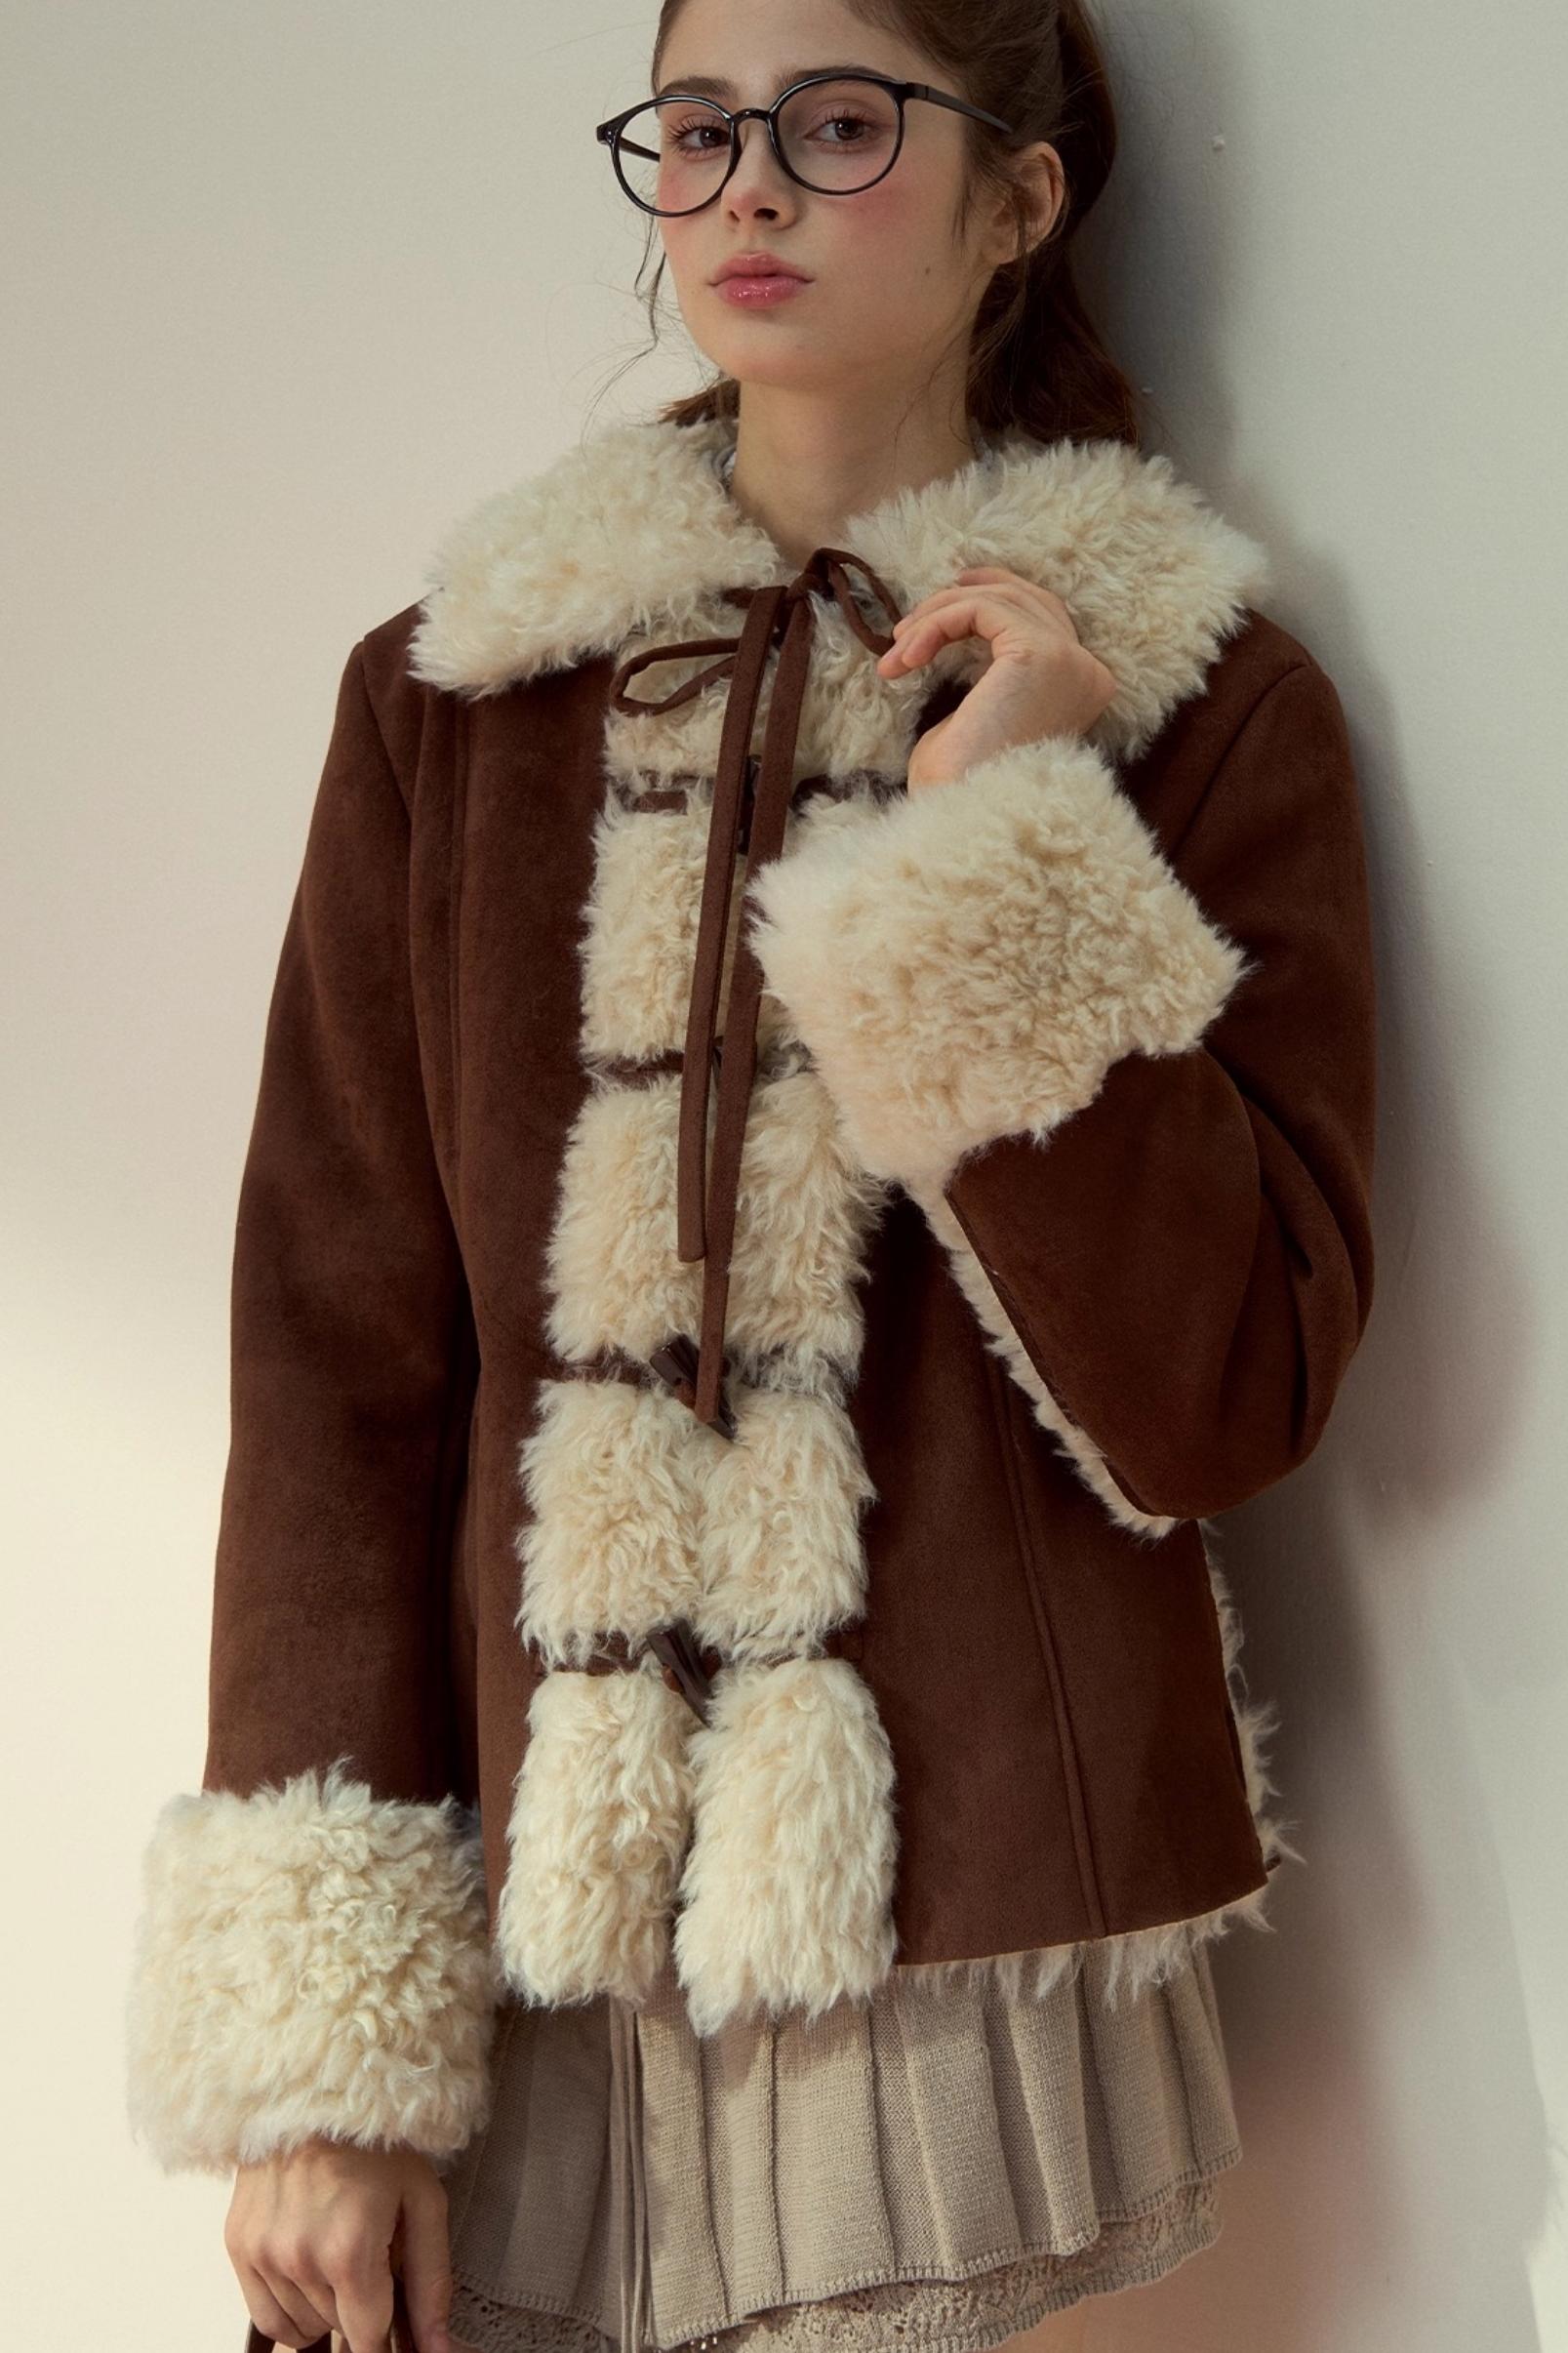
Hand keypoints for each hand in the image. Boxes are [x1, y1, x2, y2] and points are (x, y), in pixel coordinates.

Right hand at [225, 2135, 455, 2352]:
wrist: (317, 2088)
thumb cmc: (377, 2143)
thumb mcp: (423, 2203)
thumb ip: (431, 2284)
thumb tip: (440, 2350)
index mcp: (349, 2250)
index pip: (368, 2339)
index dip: (388, 2332)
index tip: (391, 2307)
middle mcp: (298, 2258)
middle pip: (337, 2329)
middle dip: (361, 2304)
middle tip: (371, 2253)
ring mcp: (262, 2254)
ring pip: (302, 2327)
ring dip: (325, 2306)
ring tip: (340, 2252)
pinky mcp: (238, 2246)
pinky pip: (267, 2317)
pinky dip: (292, 2307)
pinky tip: (310, 2266)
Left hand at [876, 566, 1117, 794]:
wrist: (967, 818)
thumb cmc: (964, 789)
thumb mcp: (976, 723)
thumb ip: (981, 681)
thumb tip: (949, 644)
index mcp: (1079, 689)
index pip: (1041, 618)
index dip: (988, 601)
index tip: (934, 613)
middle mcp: (1084, 671)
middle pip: (1026, 599)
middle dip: (961, 599)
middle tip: (907, 622)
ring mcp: (1067, 659)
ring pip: (999, 600)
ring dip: (938, 616)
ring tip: (897, 651)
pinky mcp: (1037, 652)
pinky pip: (980, 610)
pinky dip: (938, 623)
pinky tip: (907, 657)